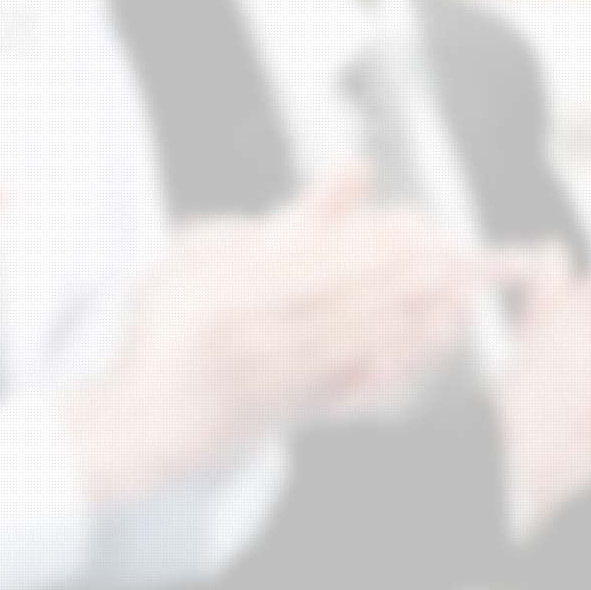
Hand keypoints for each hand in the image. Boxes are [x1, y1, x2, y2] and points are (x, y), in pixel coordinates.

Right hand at [69, 169, 495, 504]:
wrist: (137, 422)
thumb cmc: (169, 331)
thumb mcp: (200, 258)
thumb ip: (284, 220)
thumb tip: (355, 167)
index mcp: (211, 286)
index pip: (305, 259)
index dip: (367, 244)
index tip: (417, 226)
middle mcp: (228, 333)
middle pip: (333, 299)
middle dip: (399, 277)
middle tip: (453, 257)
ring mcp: (249, 379)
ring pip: (344, 343)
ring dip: (406, 317)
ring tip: (452, 293)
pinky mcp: (269, 414)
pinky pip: (341, 385)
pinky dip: (385, 363)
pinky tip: (419, 343)